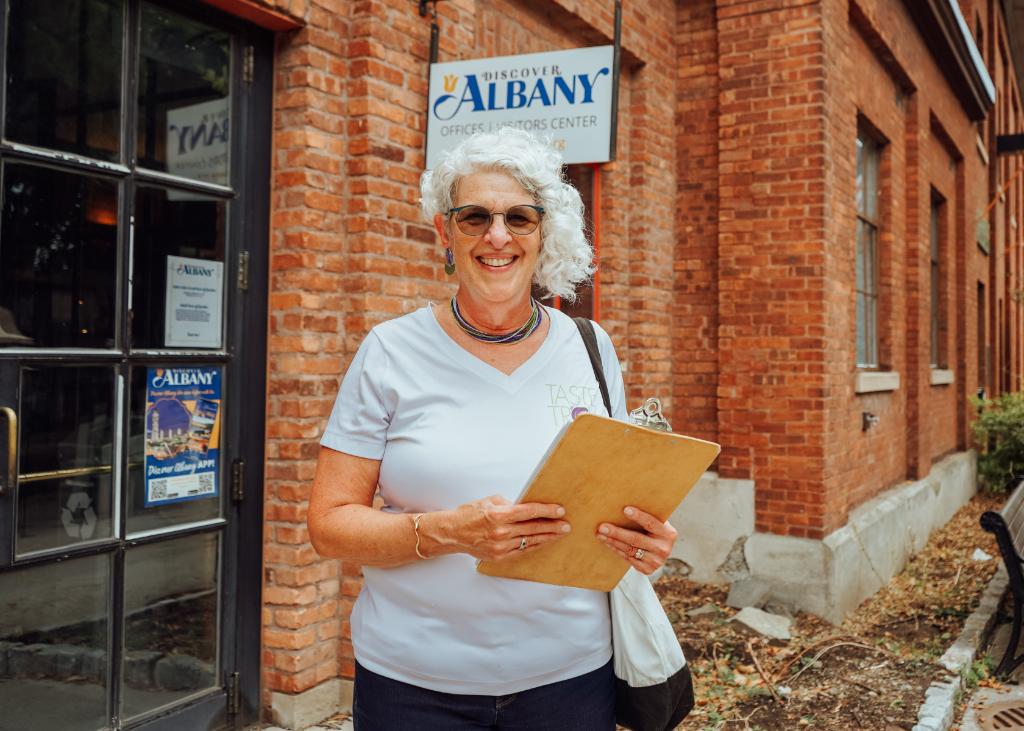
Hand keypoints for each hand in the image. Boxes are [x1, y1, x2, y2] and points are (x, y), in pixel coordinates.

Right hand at [441, 495, 570, 560]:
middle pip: (533, 528)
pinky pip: (522, 551)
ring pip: (530, 541)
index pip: (529, 512)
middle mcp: (501, 532)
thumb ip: (509, 504)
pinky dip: (534, 546)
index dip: (547, 511)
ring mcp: (500, 546)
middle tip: (566, 525)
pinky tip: (543, 542)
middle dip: (552, 526)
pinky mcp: (499, 556)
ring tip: (559, 534)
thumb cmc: (469, 514)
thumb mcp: (489, 501)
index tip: (560, 510)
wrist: (453, 533)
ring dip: (547, 537)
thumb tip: (527, 507)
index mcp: (498, 514)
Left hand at [597, 506, 677, 575]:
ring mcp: (656, 561)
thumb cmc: (655, 531)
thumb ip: (648, 516)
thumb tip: (624, 502)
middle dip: (617, 532)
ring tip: (600, 534)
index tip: (625, 509)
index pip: (651, 523)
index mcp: (668, 533)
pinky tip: (607, 543)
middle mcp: (663, 548)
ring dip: (612, 541)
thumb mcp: (658, 524)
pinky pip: (627, 558)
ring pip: (629, 550)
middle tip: (602, 527)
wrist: (661, 552)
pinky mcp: (647, 569)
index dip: (638, 516)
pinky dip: (616, 549)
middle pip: (636, 539)